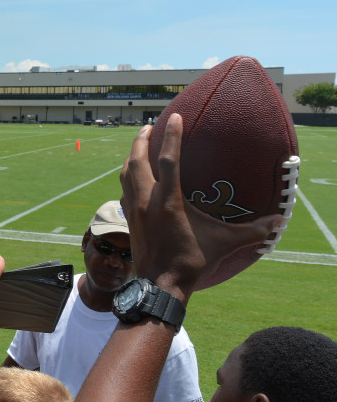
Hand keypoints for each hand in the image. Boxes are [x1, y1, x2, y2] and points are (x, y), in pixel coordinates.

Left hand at [121, 114, 281, 295]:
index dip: (171, 136)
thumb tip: (279, 222)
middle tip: (148, 126)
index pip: (168, 160)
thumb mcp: (223, 244)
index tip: (174, 117)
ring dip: (130, 156)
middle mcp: (146, 201)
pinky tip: (132, 176)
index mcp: (167, 201)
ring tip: (138, 145)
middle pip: (137, 161)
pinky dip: (127, 177)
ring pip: (126, 174)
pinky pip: (123, 190)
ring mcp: (134, 210)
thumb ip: (251, 231)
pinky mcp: (129, 219)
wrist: (160, 284)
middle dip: (140, 140)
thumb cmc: (191, 262)